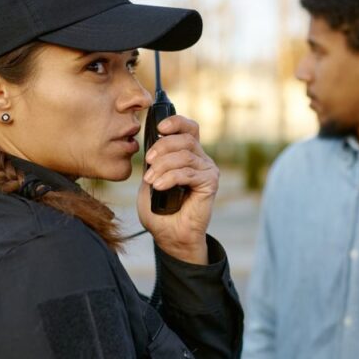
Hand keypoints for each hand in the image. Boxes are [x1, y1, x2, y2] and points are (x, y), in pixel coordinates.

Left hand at [138, 115, 218, 263]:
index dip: (176, 122)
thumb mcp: (150, 181)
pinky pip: (188, 172)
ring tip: (151, 180)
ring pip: (185, 155)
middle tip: (148, 161)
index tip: (159, 128)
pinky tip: (159, 186)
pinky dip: (170, 177)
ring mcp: (207, 170)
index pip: (188, 128)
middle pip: (185, 138)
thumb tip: (151, 149)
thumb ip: (153, 163)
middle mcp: (200, 159)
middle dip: (163, 146)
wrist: (171, 236)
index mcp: (188, 154)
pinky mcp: (210, 183)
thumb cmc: (160, 211)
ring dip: (163, 165)